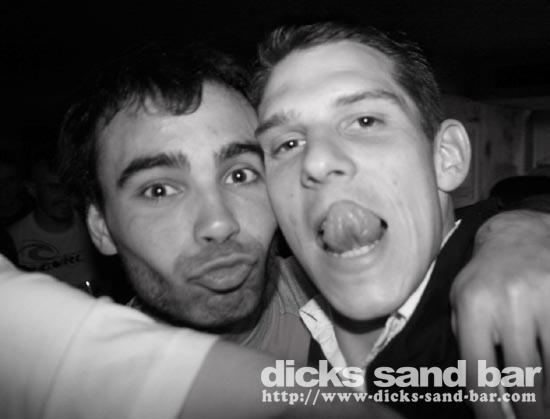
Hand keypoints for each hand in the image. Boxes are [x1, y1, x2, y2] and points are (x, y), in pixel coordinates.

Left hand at [451, 210, 549, 418]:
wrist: (520, 234)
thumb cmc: (484, 276)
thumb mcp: (460, 302)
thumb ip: (465, 342)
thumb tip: (478, 394)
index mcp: (474, 306)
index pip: (479, 372)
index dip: (490, 410)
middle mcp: (510, 301)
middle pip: (525, 377)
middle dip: (530, 412)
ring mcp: (546, 298)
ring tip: (543, 409)